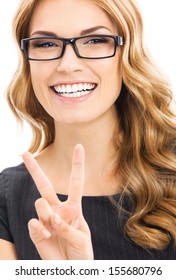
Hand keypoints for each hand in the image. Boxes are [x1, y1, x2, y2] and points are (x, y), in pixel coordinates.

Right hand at [22, 144, 92, 259]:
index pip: (76, 182)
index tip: (79, 146)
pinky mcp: (36, 230)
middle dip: (34, 169)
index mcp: (73, 207)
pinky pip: (34, 223)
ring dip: (47, 214)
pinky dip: (41, 230)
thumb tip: (52, 218)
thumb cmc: (81, 253)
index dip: (77, 164)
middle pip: (44, 185)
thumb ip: (68, 227)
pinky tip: (47, 237)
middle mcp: (57, 209)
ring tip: (54, 228)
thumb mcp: (82, 239)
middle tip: (24, 153)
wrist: (71, 269)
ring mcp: (45, 219)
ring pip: (40, 203)